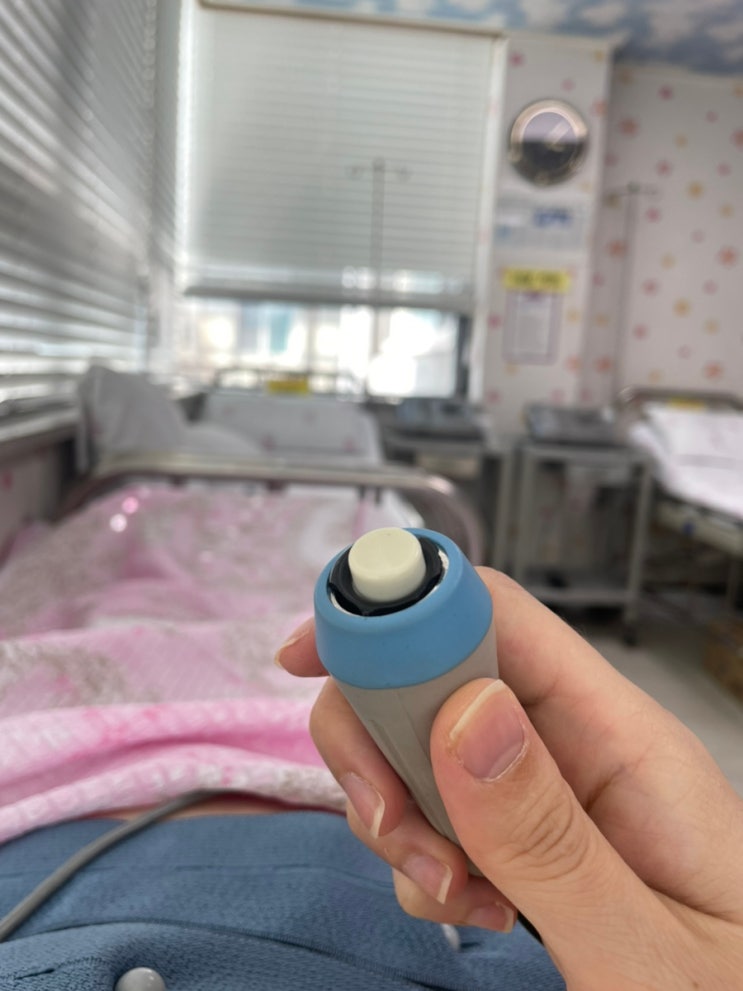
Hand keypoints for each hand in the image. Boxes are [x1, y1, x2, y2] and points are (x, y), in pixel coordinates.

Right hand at [277, 569, 742, 990]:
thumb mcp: (649, 949)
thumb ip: (551, 838)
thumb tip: (463, 711)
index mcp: (622, 736)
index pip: (500, 617)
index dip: (400, 609)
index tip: (311, 653)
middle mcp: (574, 743)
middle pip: (435, 674)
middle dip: (380, 741)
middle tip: (394, 827)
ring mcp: (542, 788)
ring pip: (419, 746)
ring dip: (401, 815)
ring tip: (457, 897)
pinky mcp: (519, 833)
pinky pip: (433, 810)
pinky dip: (421, 858)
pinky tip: (473, 911)